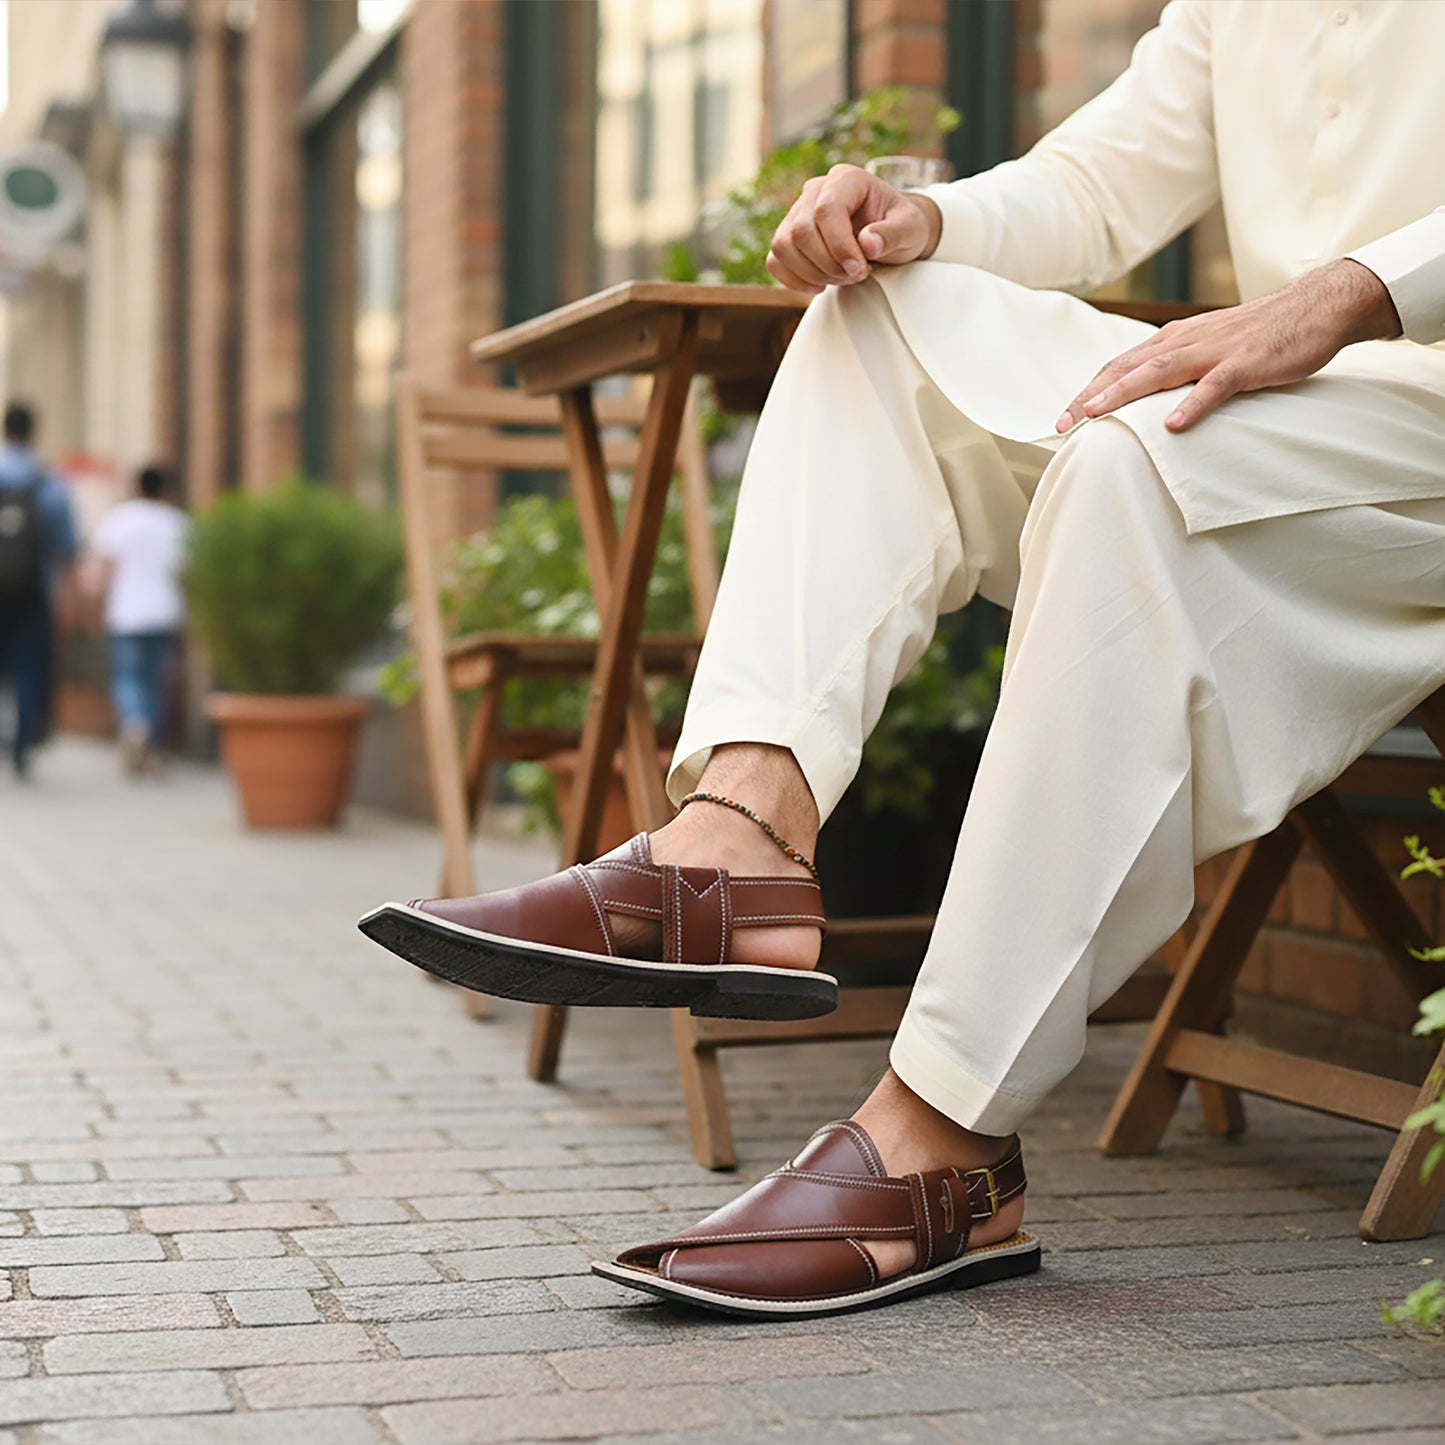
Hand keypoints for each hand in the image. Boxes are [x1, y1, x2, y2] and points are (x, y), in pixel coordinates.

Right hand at [766, 163, 940, 294]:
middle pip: (801, 230)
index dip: (839, 245)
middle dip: (828, 264)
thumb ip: (893, 234)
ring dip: (811, 273)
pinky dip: (793, 279)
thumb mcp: (911, 228)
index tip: (858, 270)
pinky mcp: (789, 235)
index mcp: (847, 179)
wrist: (891, 234)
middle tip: (856, 275)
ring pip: (783, 245)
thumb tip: (867, 243)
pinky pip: (775, 260)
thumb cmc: (901, 226)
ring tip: (841, 278)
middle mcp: (817, 190)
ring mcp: (798, 212)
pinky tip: (819, 285)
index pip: (827, 209)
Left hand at [1056, 259, 1401, 434]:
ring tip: (1096, 415)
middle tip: (1061, 424)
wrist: (1315, 307)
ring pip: (1159, 372)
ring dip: (1124, 393)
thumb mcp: (1206, 348)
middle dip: (1091, 396)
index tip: (1061, 419)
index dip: (1087, 391)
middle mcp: (1185, 341)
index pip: (1118, 366)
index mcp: (1172, 340)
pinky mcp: (1245, 363)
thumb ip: (1175, 367)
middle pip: (1127, 369)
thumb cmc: (1257, 335)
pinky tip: (1173, 425)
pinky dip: (1192, 404)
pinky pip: (1214, 386)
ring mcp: (1214, 351)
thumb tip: (1143, 394)